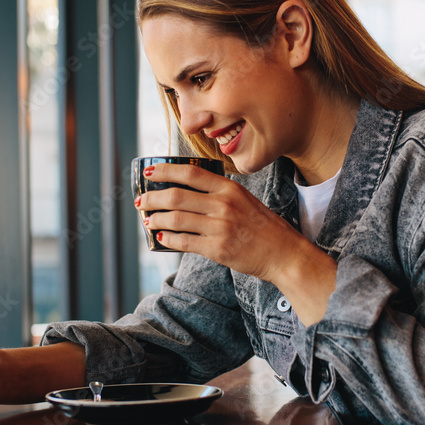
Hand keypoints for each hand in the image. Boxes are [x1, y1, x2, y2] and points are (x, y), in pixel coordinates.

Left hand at [136, 162, 308, 281]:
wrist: (283, 253)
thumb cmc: (264, 227)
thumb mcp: (245, 200)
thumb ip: (219, 193)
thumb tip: (186, 192)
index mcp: (230, 188)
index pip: (190, 173)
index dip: (165, 171)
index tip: (149, 172)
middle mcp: (224, 205)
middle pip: (176, 196)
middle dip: (152, 198)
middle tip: (141, 201)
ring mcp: (220, 227)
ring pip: (176, 219)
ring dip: (157, 219)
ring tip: (148, 220)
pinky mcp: (218, 249)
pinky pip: (184, 242)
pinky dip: (168, 239)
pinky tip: (162, 237)